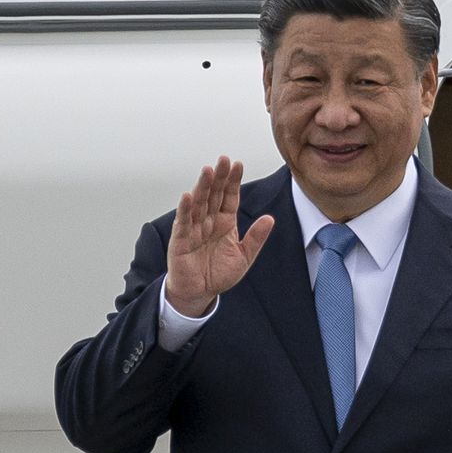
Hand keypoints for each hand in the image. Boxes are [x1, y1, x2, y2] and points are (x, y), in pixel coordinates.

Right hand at [166, 156, 275, 315]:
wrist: (200, 292)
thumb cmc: (218, 273)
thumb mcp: (244, 256)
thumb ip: (256, 238)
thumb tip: (270, 219)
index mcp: (225, 222)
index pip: (229, 196)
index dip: (233, 181)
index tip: (238, 164)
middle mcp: (209, 220)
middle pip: (214, 194)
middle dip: (219, 177)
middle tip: (224, 160)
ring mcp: (194, 228)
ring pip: (199, 203)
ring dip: (203, 187)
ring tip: (208, 171)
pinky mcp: (181, 240)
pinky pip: (184, 222)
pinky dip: (185, 209)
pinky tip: (188, 196)